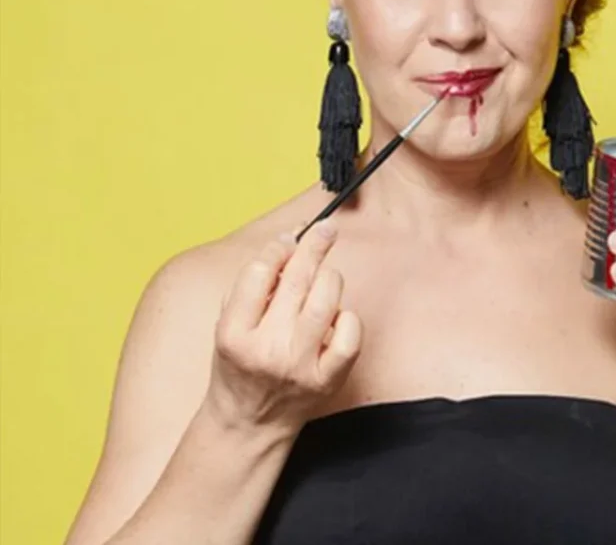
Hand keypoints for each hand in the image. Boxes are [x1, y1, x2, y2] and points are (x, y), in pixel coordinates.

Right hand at [204, 221, 362, 440]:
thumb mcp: (228, 325)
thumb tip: (288, 242)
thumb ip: (251, 287)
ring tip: (322, 279)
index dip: (277, 249)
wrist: (249, 426)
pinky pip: (350, 333)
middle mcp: (267, 349)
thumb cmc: (239, 366)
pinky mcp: (327, 379)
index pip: (259, 273)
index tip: (288, 239)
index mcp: (234, 334)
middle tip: (326, 227)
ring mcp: (300, 365)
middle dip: (314, 245)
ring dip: (328, 279)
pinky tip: (335, 316)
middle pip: (297, 280)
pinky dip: (348, 316)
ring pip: (327, 299)